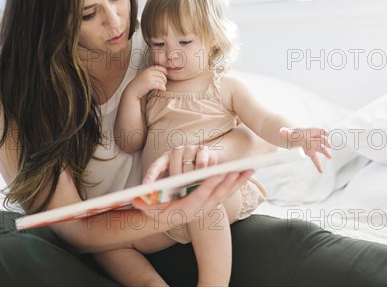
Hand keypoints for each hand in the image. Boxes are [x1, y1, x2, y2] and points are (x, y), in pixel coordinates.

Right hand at [125, 65, 166, 99]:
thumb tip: (161, 75)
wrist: (131, 91)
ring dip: (163, 85)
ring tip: (161, 89)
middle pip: (162, 74)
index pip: (158, 67)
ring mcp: (149, 77)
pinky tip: (162, 90)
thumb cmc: (138, 85)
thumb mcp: (143, 77)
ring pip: (162, 80)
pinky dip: (163, 88)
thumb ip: (150, 74)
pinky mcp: (150, 84)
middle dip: (164, 80)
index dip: (164, 70)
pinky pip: (160, 85)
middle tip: (163, 85)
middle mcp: (148, 72)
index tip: (166, 74)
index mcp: (147, 70)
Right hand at [133, 170, 253, 225]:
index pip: (197, 198)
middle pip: (216, 195)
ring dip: (237, 181)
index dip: (207, 187)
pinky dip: (238, 182)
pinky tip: (247, 172)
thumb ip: (144, 201)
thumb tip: (138, 196)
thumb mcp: (147, 205)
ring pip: (225, 193)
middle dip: (227, 182)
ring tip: (248, 169)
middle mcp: (199, 209)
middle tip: (237, 169)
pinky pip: (228, 191)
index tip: (215, 176)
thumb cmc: (154, 208)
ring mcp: (208, 206)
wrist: (163, 218)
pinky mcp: (213, 201)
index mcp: (185, 210)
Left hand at [143, 145, 219, 183]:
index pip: (155, 166)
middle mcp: (176, 151)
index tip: (146, 186)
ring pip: (189, 167)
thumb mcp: (176, 182)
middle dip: (179, 181)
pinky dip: (202, 173)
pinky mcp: (203, 150)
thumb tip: (152, 198)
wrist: (212, 167)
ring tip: (195, 183)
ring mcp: (190, 148)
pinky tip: (204, 178)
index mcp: (165, 159)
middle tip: (183, 189)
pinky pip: (201, 163)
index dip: (151, 176)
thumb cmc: (191, 177)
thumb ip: (166, 187)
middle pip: (174, 168)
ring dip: (192, 178)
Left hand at [280, 127, 331, 172]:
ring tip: (330, 156)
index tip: (327, 133)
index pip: (318, 130)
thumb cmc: (293, 133)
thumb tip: (281, 131)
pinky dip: (318, 165)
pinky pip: (315, 159)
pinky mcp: (311, 153)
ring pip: (321, 149)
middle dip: (325, 142)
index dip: (323, 131)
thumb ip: (286, 132)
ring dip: (325, 152)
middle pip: (321, 140)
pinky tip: (321, 171)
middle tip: (328, 146)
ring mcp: (313, 146)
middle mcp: (313, 139)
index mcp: (310, 132)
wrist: (293, 137)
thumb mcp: (289, 132)